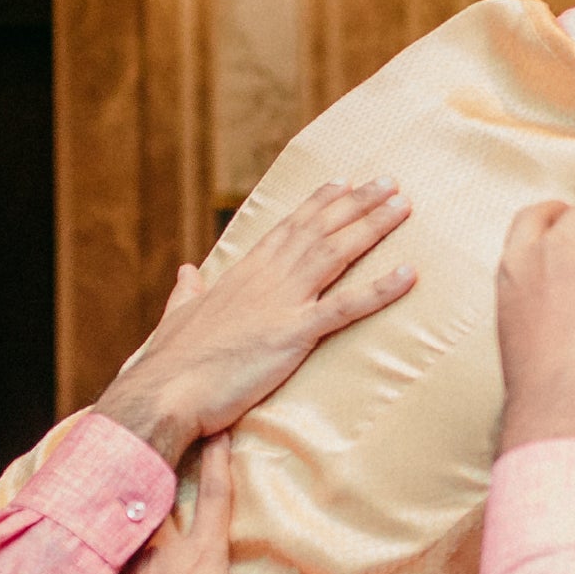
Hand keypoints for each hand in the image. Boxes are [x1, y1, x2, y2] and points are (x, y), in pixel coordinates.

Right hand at [95, 179, 417, 464]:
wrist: (165, 392)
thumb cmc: (171, 362)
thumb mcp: (178, 316)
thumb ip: (188, 292)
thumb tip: (188, 271)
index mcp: (243, 273)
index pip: (287, 228)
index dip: (318, 204)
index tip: (344, 183)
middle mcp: (266, 277)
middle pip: (319, 230)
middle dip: (357, 203)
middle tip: (389, 182)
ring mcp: (282, 302)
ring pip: (336, 253)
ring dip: (372, 227)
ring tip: (404, 205)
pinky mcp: (293, 334)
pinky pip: (346, 307)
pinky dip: (380, 289)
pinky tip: (409, 273)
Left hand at [101, 437, 336, 573]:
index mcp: (200, 554)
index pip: (215, 497)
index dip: (220, 462)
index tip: (218, 432)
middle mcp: (162, 552)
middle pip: (169, 505)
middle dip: (173, 481)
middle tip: (171, 458)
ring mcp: (132, 572)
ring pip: (142, 536)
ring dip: (149, 526)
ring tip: (156, 524)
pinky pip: (120, 566)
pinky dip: (126, 562)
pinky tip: (130, 573)